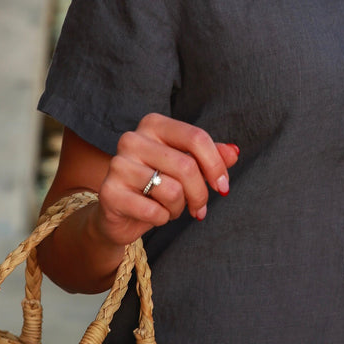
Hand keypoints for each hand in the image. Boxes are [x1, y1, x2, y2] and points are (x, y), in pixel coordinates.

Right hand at [93, 114, 238, 247]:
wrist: (120, 213)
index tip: (223, 187)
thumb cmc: (158, 185)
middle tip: (198, 208)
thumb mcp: (187, 167)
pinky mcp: (109, 192)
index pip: (196, 138)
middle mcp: (132, 139)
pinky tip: (153, 215)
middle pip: (187, 166)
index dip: (216, 166)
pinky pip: (154, 211)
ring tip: (169, 207)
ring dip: (179, 207)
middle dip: (200, 194)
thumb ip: (211, 157)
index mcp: (153, 124)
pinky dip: (162, 219)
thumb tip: (234, 151)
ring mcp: (118, 164)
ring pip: (172, 190)